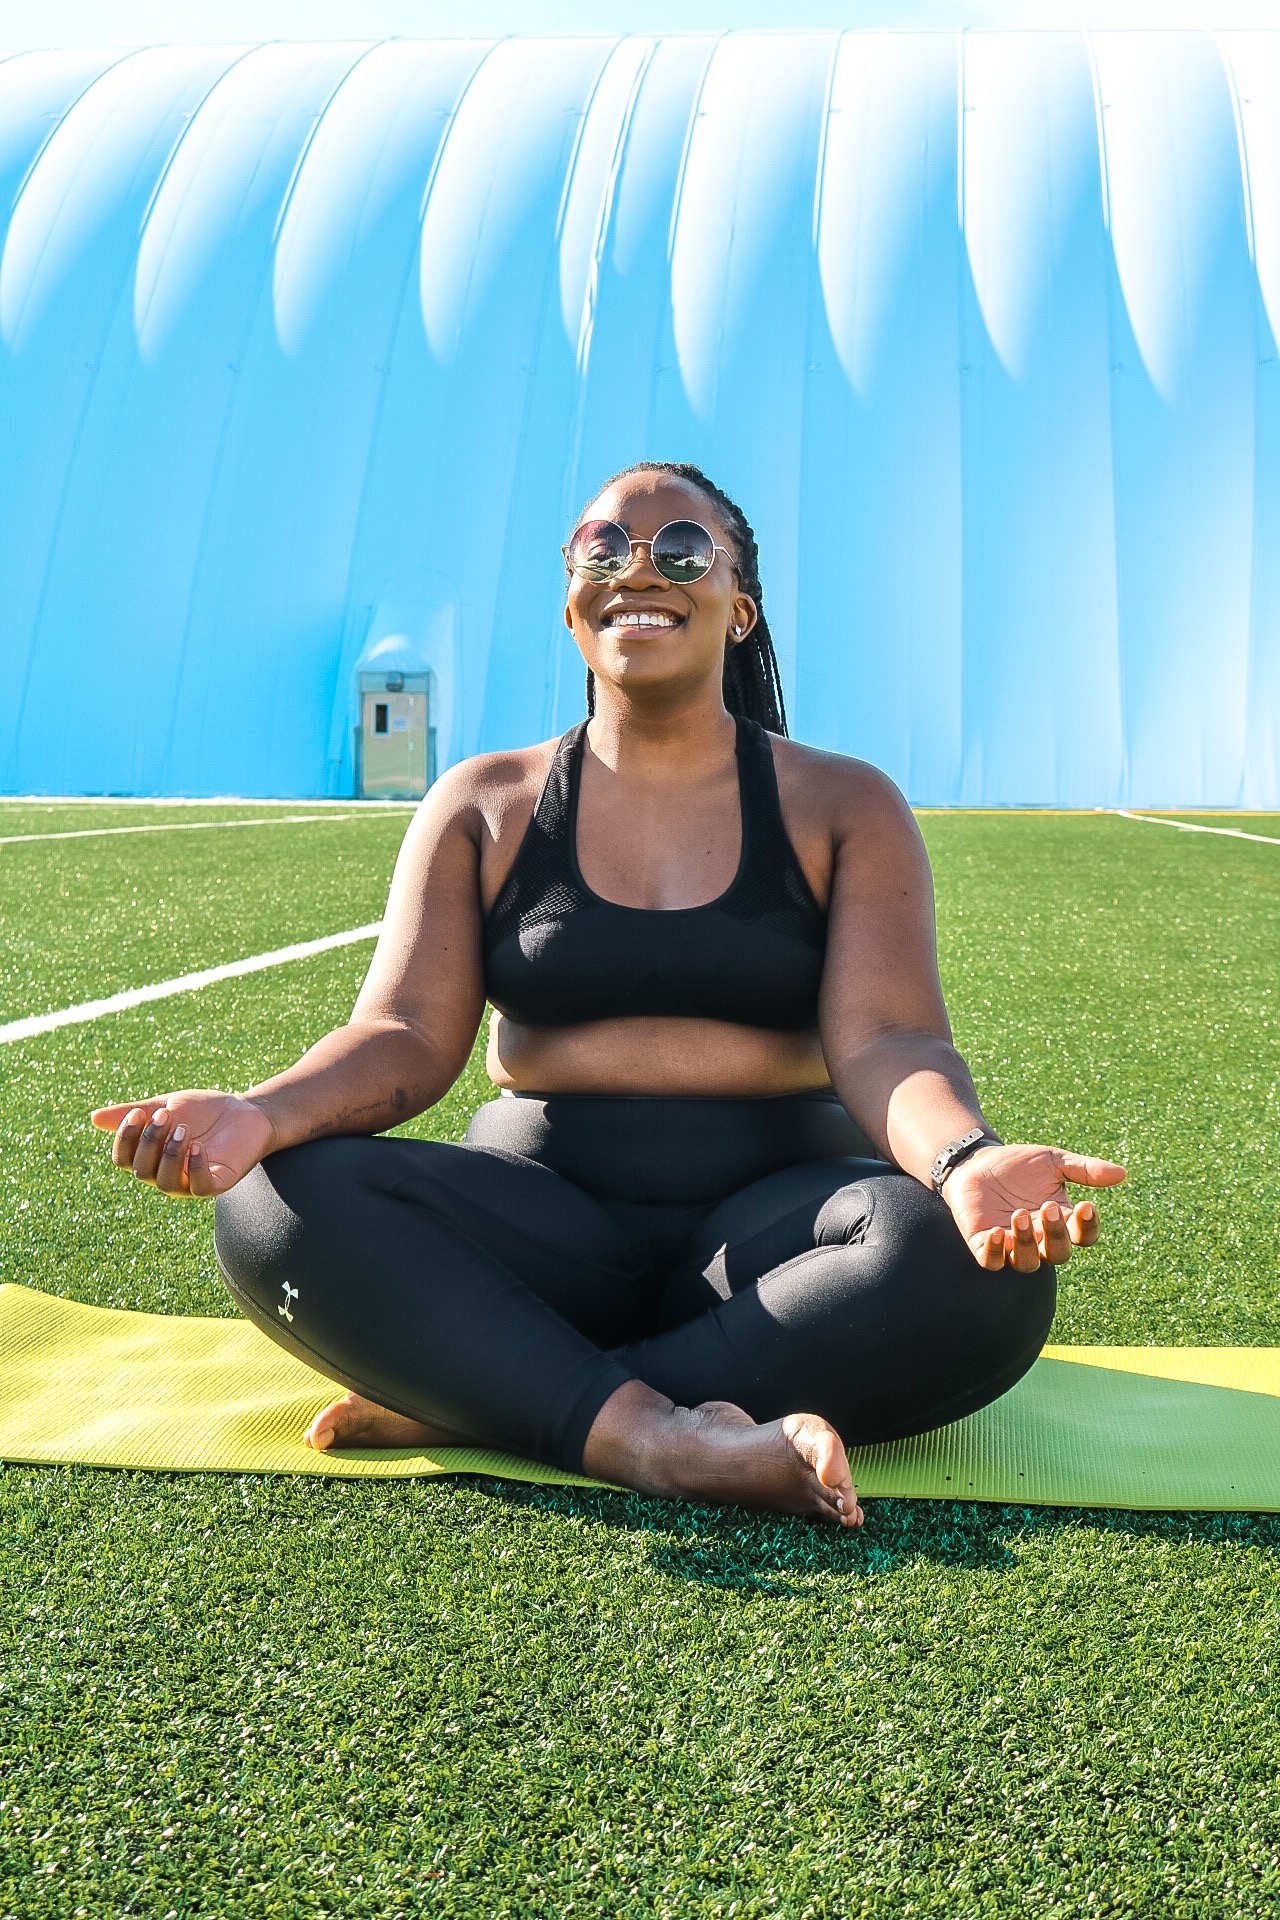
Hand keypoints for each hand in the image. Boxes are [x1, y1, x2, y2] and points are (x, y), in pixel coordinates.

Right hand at [91, 1091, 274, 1198]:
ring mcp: (191, 1182)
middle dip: (149, 1140)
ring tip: (183, 1129)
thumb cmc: (204, 1111)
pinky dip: (195, 1168)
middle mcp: (166, 1175)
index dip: (124, 1139)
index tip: (137, 1113)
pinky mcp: (217, 1183)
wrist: (246, 1110)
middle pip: (141, 1170)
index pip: (122, 1160)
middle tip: (166, 1115)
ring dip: (170, 1154)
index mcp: (150, 1158)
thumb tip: (93, 1118)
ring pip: (166, 1182)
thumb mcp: (166, 1105)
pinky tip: (197, 1147)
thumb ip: (134, 1113)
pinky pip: (200, 1187)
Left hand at [941, 1143, 1125, 1271]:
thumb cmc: (1018, 1165)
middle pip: (1058, 1254)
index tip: (1086, 1206)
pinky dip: (996, 1252)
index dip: (1088, 1227)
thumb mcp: (1053, 1162)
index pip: (1083, 1236)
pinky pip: (992, 1261)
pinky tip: (998, 1232)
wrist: (975, 1161)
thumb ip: (1085, 1169)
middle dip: (1057, 1234)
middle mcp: (1039, 1239)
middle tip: (1049, 1207)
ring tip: (1021, 1214)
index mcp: (1061, 1222)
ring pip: (1027, 1263)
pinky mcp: (983, 1244)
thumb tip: (1122, 1174)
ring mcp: (1011, 1245)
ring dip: (1027, 1243)